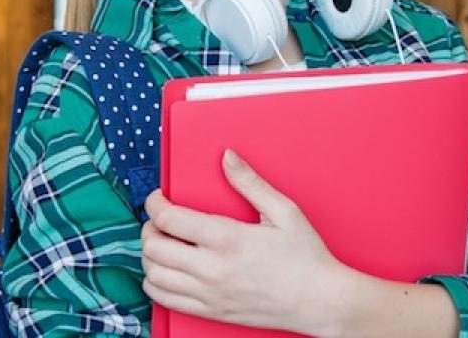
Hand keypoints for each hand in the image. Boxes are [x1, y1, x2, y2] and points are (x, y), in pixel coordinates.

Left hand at [140, 149, 364, 334]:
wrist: (318, 301)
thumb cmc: (305, 256)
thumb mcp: (284, 211)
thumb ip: (250, 182)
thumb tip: (226, 157)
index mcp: (228, 238)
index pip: (168, 219)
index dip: (154, 203)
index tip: (158, 198)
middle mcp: (212, 268)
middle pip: (153, 247)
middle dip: (149, 228)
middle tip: (159, 220)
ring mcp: (209, 293)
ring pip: (153, 275)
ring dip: (150, 256)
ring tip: (163, 244)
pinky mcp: (210, 311)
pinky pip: (164, 299)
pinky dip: (155, 283)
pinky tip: (167, 271)